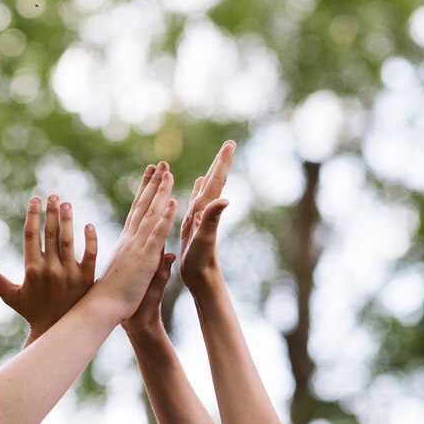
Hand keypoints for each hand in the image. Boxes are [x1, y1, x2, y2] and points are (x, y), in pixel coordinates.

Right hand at [0, 195, 97, 336]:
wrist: (57, 330)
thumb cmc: (32, 311)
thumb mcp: (10, 296)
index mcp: (32, 269)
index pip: (32, 235)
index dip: (33, 215)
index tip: (35, 200)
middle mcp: (51, 269)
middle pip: (51, 233)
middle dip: (51, 212)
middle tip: (53, 196)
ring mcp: (70, 274)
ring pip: (69, 240)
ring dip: (67, 220)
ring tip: (67, 204)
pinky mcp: (86, 279)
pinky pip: (91, 255)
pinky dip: (90, 240)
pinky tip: (88, 225)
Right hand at [91, 162, 176, 322]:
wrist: (104, 309)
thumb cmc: (118, 297)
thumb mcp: (140, 277)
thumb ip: (156, 265)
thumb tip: (169, 255)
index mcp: (128, 243)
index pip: (137, 212)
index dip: (145, 192)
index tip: (150, 175)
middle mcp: (131, 239)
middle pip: (143, 206)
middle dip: (153, 183)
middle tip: (160, 164)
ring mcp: (138, 246)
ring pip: (151, 213)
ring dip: (160, 192)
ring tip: (167, 172)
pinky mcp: (145, 257)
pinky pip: (157, 233)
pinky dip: (164, 217)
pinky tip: (172, 202)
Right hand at [180, 141, 235, 287]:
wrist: (200, 279)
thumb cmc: (201, 262)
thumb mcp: (205, 239)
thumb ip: (213, 218)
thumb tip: (225, 199)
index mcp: (206, 211)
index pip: (216, 182)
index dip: (222, 163)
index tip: (230, 144)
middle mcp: (205, 211)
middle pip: (214, 181)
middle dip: (220, 163)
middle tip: (229, 145)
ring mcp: (200, 217)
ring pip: (206, 189)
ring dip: (210, 173)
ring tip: (216, 159)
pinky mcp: (193, 224)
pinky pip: (196, 200)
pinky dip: (198, 188)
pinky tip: (198, 182)